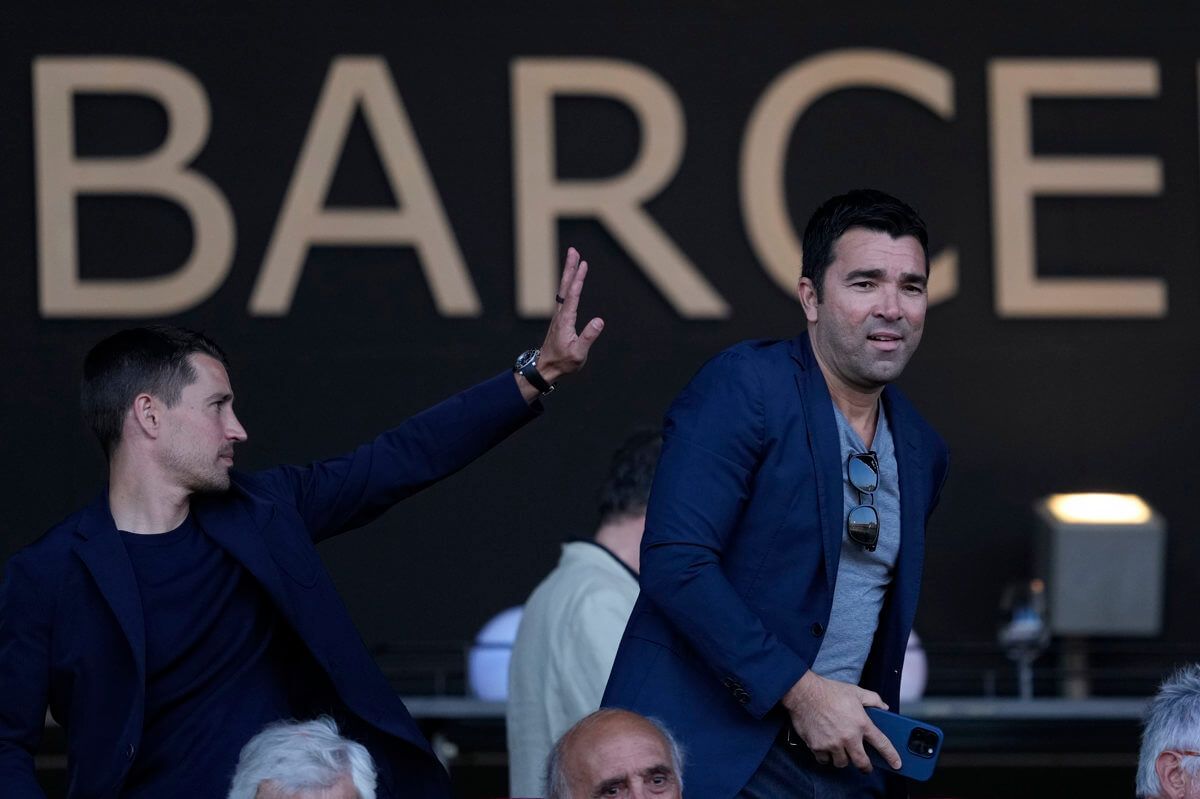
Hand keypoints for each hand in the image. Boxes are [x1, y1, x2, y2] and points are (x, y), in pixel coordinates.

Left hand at [515, 247, 604, 401]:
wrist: (546, 367)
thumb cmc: (563, 362)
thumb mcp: (578, 353)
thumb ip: (589, 337)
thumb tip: (600, 321)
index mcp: (565, 320)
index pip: (573, 296)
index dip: (578, 280)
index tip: (583, 265)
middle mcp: (560, 314)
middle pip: (565, 286)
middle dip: (570, 268)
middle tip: (574, 251)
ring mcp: (559, 315)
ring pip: (564, 289)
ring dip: (569, 272)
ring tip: (574, 258)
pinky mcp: (560, 318)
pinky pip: (565, 295)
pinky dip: (569, 283)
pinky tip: (572, 279)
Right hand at [781, 670, 900, 772]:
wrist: (804, 693)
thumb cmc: (829, 691)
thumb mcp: (855, 691)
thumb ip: (873, 699)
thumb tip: (884, 707)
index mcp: (861, 723)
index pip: (882, 744)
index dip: (891, 756)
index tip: (896, 764)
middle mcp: (849, 737)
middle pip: (862, 763)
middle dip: (865, 767)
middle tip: (864, 765)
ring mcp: (833, 744)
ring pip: (842, 763)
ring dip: (843, 759)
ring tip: (841, 751)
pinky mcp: (818, 747)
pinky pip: (825, 760)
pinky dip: (826, 757)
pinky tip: (826, 749)